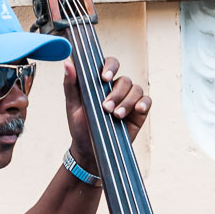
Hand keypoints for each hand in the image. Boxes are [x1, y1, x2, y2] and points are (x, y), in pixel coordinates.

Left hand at [64, 56, 151, 171]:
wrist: (89, 150)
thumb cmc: (80, 126)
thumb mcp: (72, 105)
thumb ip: (70, 84)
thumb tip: (68, 63)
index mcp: (101, 83)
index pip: (110, 65)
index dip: (110, 67)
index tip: (104, 77)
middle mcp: (116, 89)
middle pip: (124, 80)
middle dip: (116, 93)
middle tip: (106, 107)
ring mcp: (128, 100)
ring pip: (135, 90)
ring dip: (127, 101)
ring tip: (116, 115)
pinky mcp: (138, 112)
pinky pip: (147, 101)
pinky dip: (143, 103)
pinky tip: (137, 109)